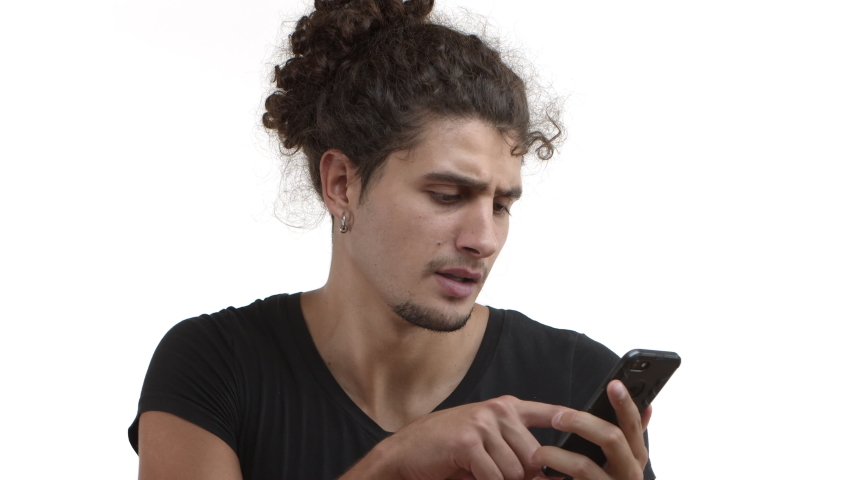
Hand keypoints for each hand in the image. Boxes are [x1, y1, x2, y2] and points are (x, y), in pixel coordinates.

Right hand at [342, 395, 564, 479]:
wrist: (405, 453)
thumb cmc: (448, 452)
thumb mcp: (486, 444)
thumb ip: (516, 450)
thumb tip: (547, 475)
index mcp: (506, 408)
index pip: (549, 412)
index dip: (572, 420)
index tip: (597, 426)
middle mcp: (498, 411)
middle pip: (534, 457)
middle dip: (518, 476)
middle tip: (488, 471)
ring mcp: (483, 423)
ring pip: (515, 471)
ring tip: (474, 470)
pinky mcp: (469, 440)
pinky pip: (493, 476)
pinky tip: (464, 471)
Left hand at [531, 380, 651, 479]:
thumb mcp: (624, 460)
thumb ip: (632, 435)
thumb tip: (649, 405)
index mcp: (636, 457)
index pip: (634, 424)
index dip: (624, 403)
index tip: (613, 383)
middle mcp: (631, 474)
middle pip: (611, 438)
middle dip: (580, 422)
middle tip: (556, 417)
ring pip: (584, 465)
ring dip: (555, 455)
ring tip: (538, 454)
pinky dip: (551, 477)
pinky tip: (538, 477)